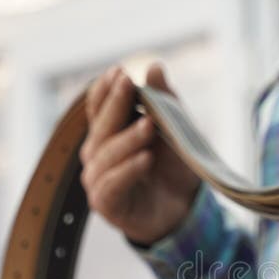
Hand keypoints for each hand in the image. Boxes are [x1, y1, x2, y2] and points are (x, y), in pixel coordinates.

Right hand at [79, 62, 200, 245]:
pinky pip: (113, 184)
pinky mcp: (105, 204)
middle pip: (102, 127)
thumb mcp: (174, 131)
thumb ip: (164, 101)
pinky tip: (145, 158)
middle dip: (116, 104)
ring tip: (148, 126)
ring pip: (107, 155)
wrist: (182, 212)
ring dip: (128, 139)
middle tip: (128, 84)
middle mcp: (96, 155)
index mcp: (107, 134)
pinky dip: (129, 170)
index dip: (105, 90)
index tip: (119, 71)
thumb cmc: (172, 170)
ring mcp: (97, 180)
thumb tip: (155, 66)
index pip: (98, 108)